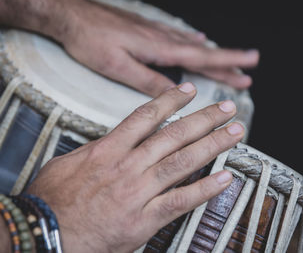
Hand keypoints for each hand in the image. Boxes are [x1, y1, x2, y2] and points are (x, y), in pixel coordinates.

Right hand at [27, 83, 244, 252]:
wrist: (45, 235)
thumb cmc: (52, 201)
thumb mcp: (66, 163)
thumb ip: (94, 149)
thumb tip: (111, 138)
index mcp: (108, 150)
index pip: (146, 117)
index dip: (170, 101)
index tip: (188, 91)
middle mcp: (128, 167)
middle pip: (173, 135)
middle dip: (204, 119)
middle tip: (226, 109)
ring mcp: (138, 192)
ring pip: (182, 162)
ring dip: (212, 145)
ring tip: (233, 133)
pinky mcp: (144, 219)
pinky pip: (180, 201)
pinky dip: (204, 189)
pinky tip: (224, 178)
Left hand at [56, 0, 258, 96]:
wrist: (71, 15)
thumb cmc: (91, 39)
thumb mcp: (119, 66)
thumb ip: (148, 80)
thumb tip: (175, 93)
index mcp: (159, 48)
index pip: (202, 57)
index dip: (228, 61)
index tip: (250, 63)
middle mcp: (162, 38)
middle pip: (203, 52)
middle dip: (228, 62)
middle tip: (248, 70)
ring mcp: (155, 32)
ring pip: (193, 44)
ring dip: (213, 54)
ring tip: (230, 62)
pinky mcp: (146, 29)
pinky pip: (178, 36)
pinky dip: (193, 41)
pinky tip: (197, 39)